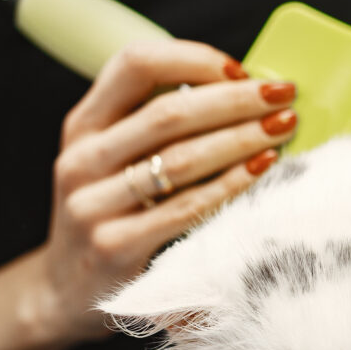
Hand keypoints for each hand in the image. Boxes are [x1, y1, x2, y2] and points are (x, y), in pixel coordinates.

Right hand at [36, 39, 296, 344]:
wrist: (68, 291)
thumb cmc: (113, 214)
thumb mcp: (114, 159)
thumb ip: (158, 125)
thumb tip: (244, 89)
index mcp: (84, 125)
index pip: (135, 64)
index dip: (192, 58)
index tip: (241, 70)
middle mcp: (82, 159)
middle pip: (168, 112)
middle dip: (236, 99)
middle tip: (283, 95)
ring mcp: (93, 205)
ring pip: (181, 158)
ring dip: (242, 138)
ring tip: (283, 129)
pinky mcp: (115, 246)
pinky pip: (186, 208)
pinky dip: (231, 184)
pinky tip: (263, 169)